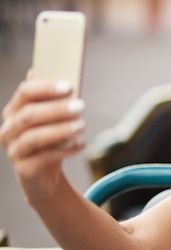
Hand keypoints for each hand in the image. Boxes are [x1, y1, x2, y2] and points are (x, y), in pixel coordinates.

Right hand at [0, 76, 85, 202]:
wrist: (44, 176)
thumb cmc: (50, 140)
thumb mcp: (52, 119)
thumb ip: (52, 99)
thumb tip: (44, 72)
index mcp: (14, 111)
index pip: (25, 93)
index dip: (46, 88)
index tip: (69, 86)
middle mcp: (8, 129)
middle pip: (29, 115)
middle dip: (56, 109)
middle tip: (81, 106)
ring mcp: (14, 150)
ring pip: (34, 137)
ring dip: (60, 130)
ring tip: (82, 126)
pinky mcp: (24, 169)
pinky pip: (44, 158)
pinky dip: (65, 150)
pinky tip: (82, 145)